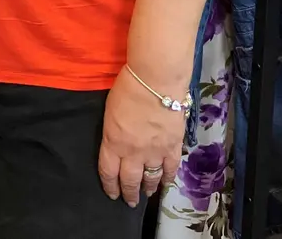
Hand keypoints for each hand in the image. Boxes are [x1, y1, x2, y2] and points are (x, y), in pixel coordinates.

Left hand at [98, 66, 186, 206]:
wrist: (156, 80)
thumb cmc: (127, 88)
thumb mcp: (110, 112)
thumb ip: (113, 132)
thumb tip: (117, 142)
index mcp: (113, 142)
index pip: (108, 172)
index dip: (110, 186)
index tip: (112, 194)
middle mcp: (133, 153)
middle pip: (130, 180)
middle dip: (129, 193)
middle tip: (130, 202)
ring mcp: (155, 151)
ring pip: (151, 178)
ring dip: (148, 188)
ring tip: (147, 193)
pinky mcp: (173, 147)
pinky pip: (171, 169)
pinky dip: (168, 178)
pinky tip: (166, 183)